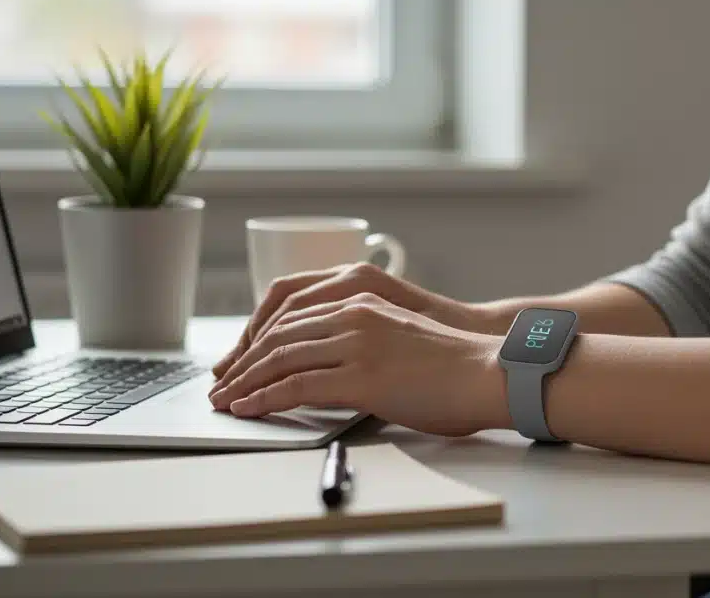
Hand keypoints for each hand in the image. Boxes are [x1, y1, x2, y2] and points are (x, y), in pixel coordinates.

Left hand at [212, 263, 497, 390]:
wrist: (489, 374)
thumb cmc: (453, 366)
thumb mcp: (399, 337)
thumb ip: (362, 341)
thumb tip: (328, 369)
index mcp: (362, 300)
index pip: (289, 313)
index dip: (255, 339)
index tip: (238, 361)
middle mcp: (354, 314)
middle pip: (276, 335)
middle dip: (241, 362)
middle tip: (220, 384)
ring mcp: (356, 344)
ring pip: (279, 359)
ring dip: (244, 383)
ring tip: (225, 401)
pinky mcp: (361, 377)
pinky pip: (295, 388)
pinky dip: (264, 400)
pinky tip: (248, 410)